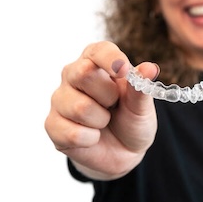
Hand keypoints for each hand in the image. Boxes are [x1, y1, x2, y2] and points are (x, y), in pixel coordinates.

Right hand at [44, 41, 159, 179]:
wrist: (122, 151)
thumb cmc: (131, 119)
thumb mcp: (142, 105)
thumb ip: (141, 87)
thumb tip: (150, 68)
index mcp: (97, 60)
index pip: (99, 51)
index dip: (111, 60)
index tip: (124, 71)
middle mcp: (73, 74)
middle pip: (83, 73)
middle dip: (108, 95)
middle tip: (114, 104)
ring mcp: (60, 98)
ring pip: (80, 107)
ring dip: (101, 121)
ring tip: (104, 121)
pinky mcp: (52, 124)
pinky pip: (73, 133)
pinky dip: (91, 139)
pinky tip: (92, 136)